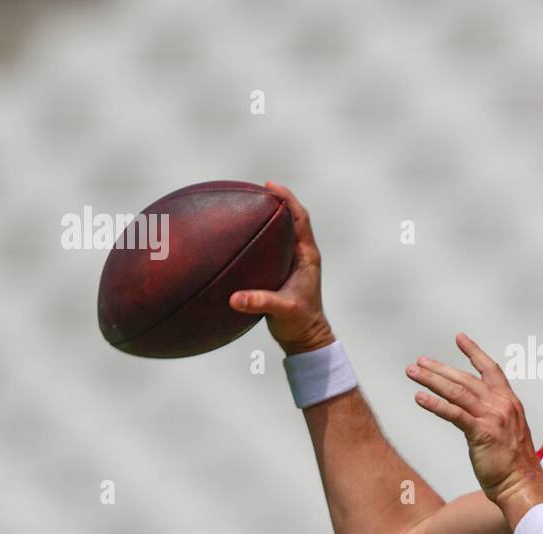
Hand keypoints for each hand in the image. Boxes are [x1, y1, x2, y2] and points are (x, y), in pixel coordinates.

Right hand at [229, 181, 335, 355]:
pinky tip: (239, 236)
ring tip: (246, 204)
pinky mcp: (284, 271)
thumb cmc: (299, 324)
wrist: (306, 339)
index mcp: (307, 257)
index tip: (269, 186)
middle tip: (254, 189)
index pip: (300, 219)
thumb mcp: (281, 312)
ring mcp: (293, 262)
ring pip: (281, 231)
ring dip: (268, 216)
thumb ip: (260, 303)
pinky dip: (258, 236)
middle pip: (291, 218)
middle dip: (275, 201)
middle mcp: (302, 255)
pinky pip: (271, 247)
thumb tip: (236, 298)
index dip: (287, 199)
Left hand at [407, 333, 542, 504]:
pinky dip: (435, 404)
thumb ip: (494, 418)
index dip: (474, 352)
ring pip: (457, 392)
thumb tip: (477, 415)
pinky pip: (454, 414)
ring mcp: (492, 418)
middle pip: (466, 379)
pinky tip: (420, 398)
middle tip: (419, 362)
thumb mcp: (508, 432)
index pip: (491, 369)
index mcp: (510, 402)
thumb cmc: (515, 465)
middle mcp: (502, 405)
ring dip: (432, 380)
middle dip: (440, 369)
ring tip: (412, 373)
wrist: (523, 485)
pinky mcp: (482, 433)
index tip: (459, 338)